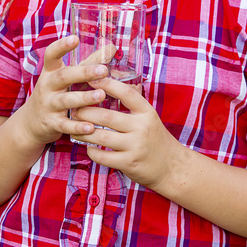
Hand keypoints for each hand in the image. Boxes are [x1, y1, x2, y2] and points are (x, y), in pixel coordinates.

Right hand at [14, 35, 110, 146]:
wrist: (31, 123)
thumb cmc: (55, 93)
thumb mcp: (66, 76)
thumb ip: (89, 62)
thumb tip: (112, 47)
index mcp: (50, 72)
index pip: (51, 55)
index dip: (61, 46)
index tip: (74, 38)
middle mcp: (47, 86)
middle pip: (63, 77)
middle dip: (83, 73)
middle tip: (103, 70)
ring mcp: (48, 105)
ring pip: (66, 101)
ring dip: (84, 98)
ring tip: (101, 95)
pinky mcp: (51, 123)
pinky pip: (64, 125)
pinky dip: (77, 126)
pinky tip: (91, 126)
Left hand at [74, 78, 188, 191]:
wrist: (172, 168)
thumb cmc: (156, 139)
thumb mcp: (150, 118)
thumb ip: (133, 104)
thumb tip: (111, 86)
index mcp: (146, 112)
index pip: (125, 93)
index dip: (107, 85)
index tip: (91, 79)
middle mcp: (141, 128)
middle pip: (106, 117)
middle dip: (85, 112)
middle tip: (74, 109)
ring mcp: (135, 146)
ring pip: (101, 137)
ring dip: (83, 132)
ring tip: (74, 128)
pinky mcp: (129, 163)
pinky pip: (103, 156)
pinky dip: (91, 151)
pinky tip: (87, 146)